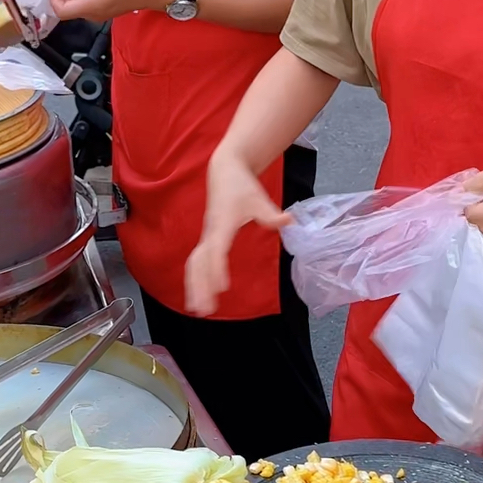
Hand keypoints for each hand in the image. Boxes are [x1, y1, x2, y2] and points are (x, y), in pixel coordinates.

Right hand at [185, 150, 290, 316]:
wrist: (224, 172)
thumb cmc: (241, 186)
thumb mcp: (259, 199)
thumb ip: (271, 215)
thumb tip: (288, 222)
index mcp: (222, 225)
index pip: (217, 251)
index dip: (217, 269)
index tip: (222, 287)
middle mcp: (210, 233)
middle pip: (199, 263)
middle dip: (200, 287)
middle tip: (205, 310)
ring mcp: (206, 237)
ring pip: (194, 265)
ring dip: (194, 287)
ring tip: (197, 309)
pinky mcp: (206, 239)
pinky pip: (196, 262)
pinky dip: (194, 279)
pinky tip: (198, 296)